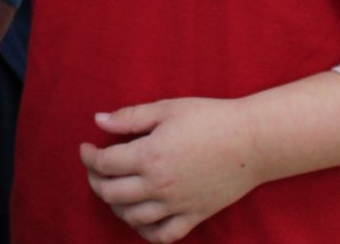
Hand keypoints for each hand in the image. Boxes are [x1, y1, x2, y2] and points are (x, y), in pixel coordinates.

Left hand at [79, 97, 265, 243]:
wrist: (253, 141)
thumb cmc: (210, 118)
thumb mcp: (167, 108)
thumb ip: (130, 117)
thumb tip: (98, 121)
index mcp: (149, 155)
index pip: (104, 164)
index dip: (88, 157)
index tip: (86, 147)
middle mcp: (159, 185)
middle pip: (111, 193)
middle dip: (95, 181)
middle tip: (96, 168)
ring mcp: (176, 204)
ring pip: (131, 217)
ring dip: (115, 206)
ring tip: (115, 189)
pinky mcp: (194, 215)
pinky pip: (162, 235)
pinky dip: (145, 231)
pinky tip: (139, 218)